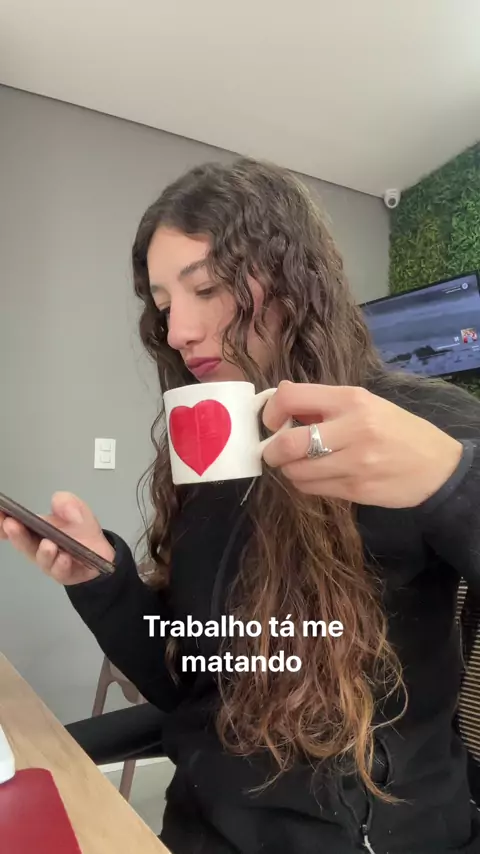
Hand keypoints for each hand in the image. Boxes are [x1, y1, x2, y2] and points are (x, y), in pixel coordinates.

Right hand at [0, 492, 114, 583]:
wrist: (99, 551)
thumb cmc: (80, 530)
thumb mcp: (75, 509)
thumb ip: (66, 502)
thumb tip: (57, 502)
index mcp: (34, 532)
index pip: (14, 528)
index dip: (3, 523)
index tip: (0, 514)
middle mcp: (37, 549)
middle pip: (24, 544)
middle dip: (17, 535)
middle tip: (11, 525)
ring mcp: (50, 563)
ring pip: (43, 560)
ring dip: (44, 552)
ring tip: (48, 545)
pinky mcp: (66, 574)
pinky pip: (61, 572)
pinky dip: (61, 565)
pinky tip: (64, 558)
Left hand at [261, 381, 462, 508]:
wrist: (437, 465)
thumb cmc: (397, 430)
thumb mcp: (366, 404)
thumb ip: (325, 404)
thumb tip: (280, 403)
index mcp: (351, 399)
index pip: (291, 397)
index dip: (271, 412)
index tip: (273, 423)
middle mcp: (352, 428)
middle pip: (287, 444)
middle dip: (272, 452)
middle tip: (274, 453)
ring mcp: (354, 462)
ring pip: (296, 472)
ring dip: (289, 470)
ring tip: (300, 465)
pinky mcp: (355, 489)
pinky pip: (312, 489)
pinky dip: (305, 484)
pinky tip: (317, 476)